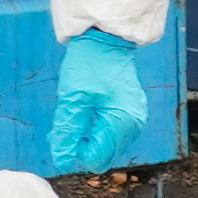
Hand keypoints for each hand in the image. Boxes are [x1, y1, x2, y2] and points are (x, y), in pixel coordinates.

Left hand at [43, 23, 148, 173]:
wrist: (105, 38)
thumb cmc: (88, 64)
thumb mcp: (72, 98)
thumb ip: (67, 132)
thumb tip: (62, 159)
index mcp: (122, 122)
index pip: (96, 158)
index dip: (75, 149)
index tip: (65, 128)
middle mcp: (134, 125)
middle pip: (103, 155)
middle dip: (82, 144)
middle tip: (66, 123)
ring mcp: (135, 118)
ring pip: (107, 145)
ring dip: (88, 136)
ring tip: (76, 113)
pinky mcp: (131, 112)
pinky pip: (112, 132)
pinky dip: (97, 128)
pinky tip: (87, 112)